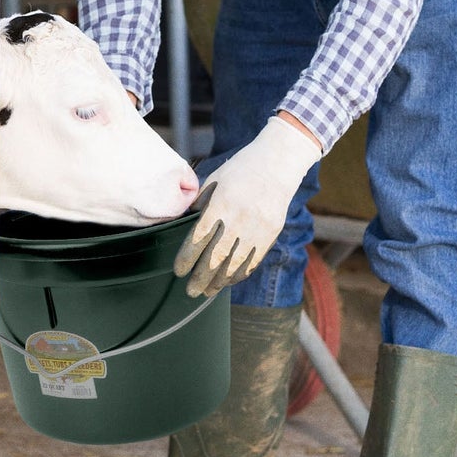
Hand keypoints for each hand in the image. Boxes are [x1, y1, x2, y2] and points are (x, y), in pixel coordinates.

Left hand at [173, 116, 320, 298]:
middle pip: (217, 256)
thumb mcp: (214, 180)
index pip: (200, 237)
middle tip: (190, 291)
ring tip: (208, 292)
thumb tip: (183, 223)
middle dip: (202, 276)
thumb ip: (200, 203)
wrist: (277, 164)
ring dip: (220, 281)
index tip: (178, 271)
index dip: (188, 257)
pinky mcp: (271, 233)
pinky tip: (228, 281)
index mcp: (221, 203)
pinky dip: (240, 273)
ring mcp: (258, 227)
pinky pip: (254, 259)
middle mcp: (240, 218)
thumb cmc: (240, 170)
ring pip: (236, 262)